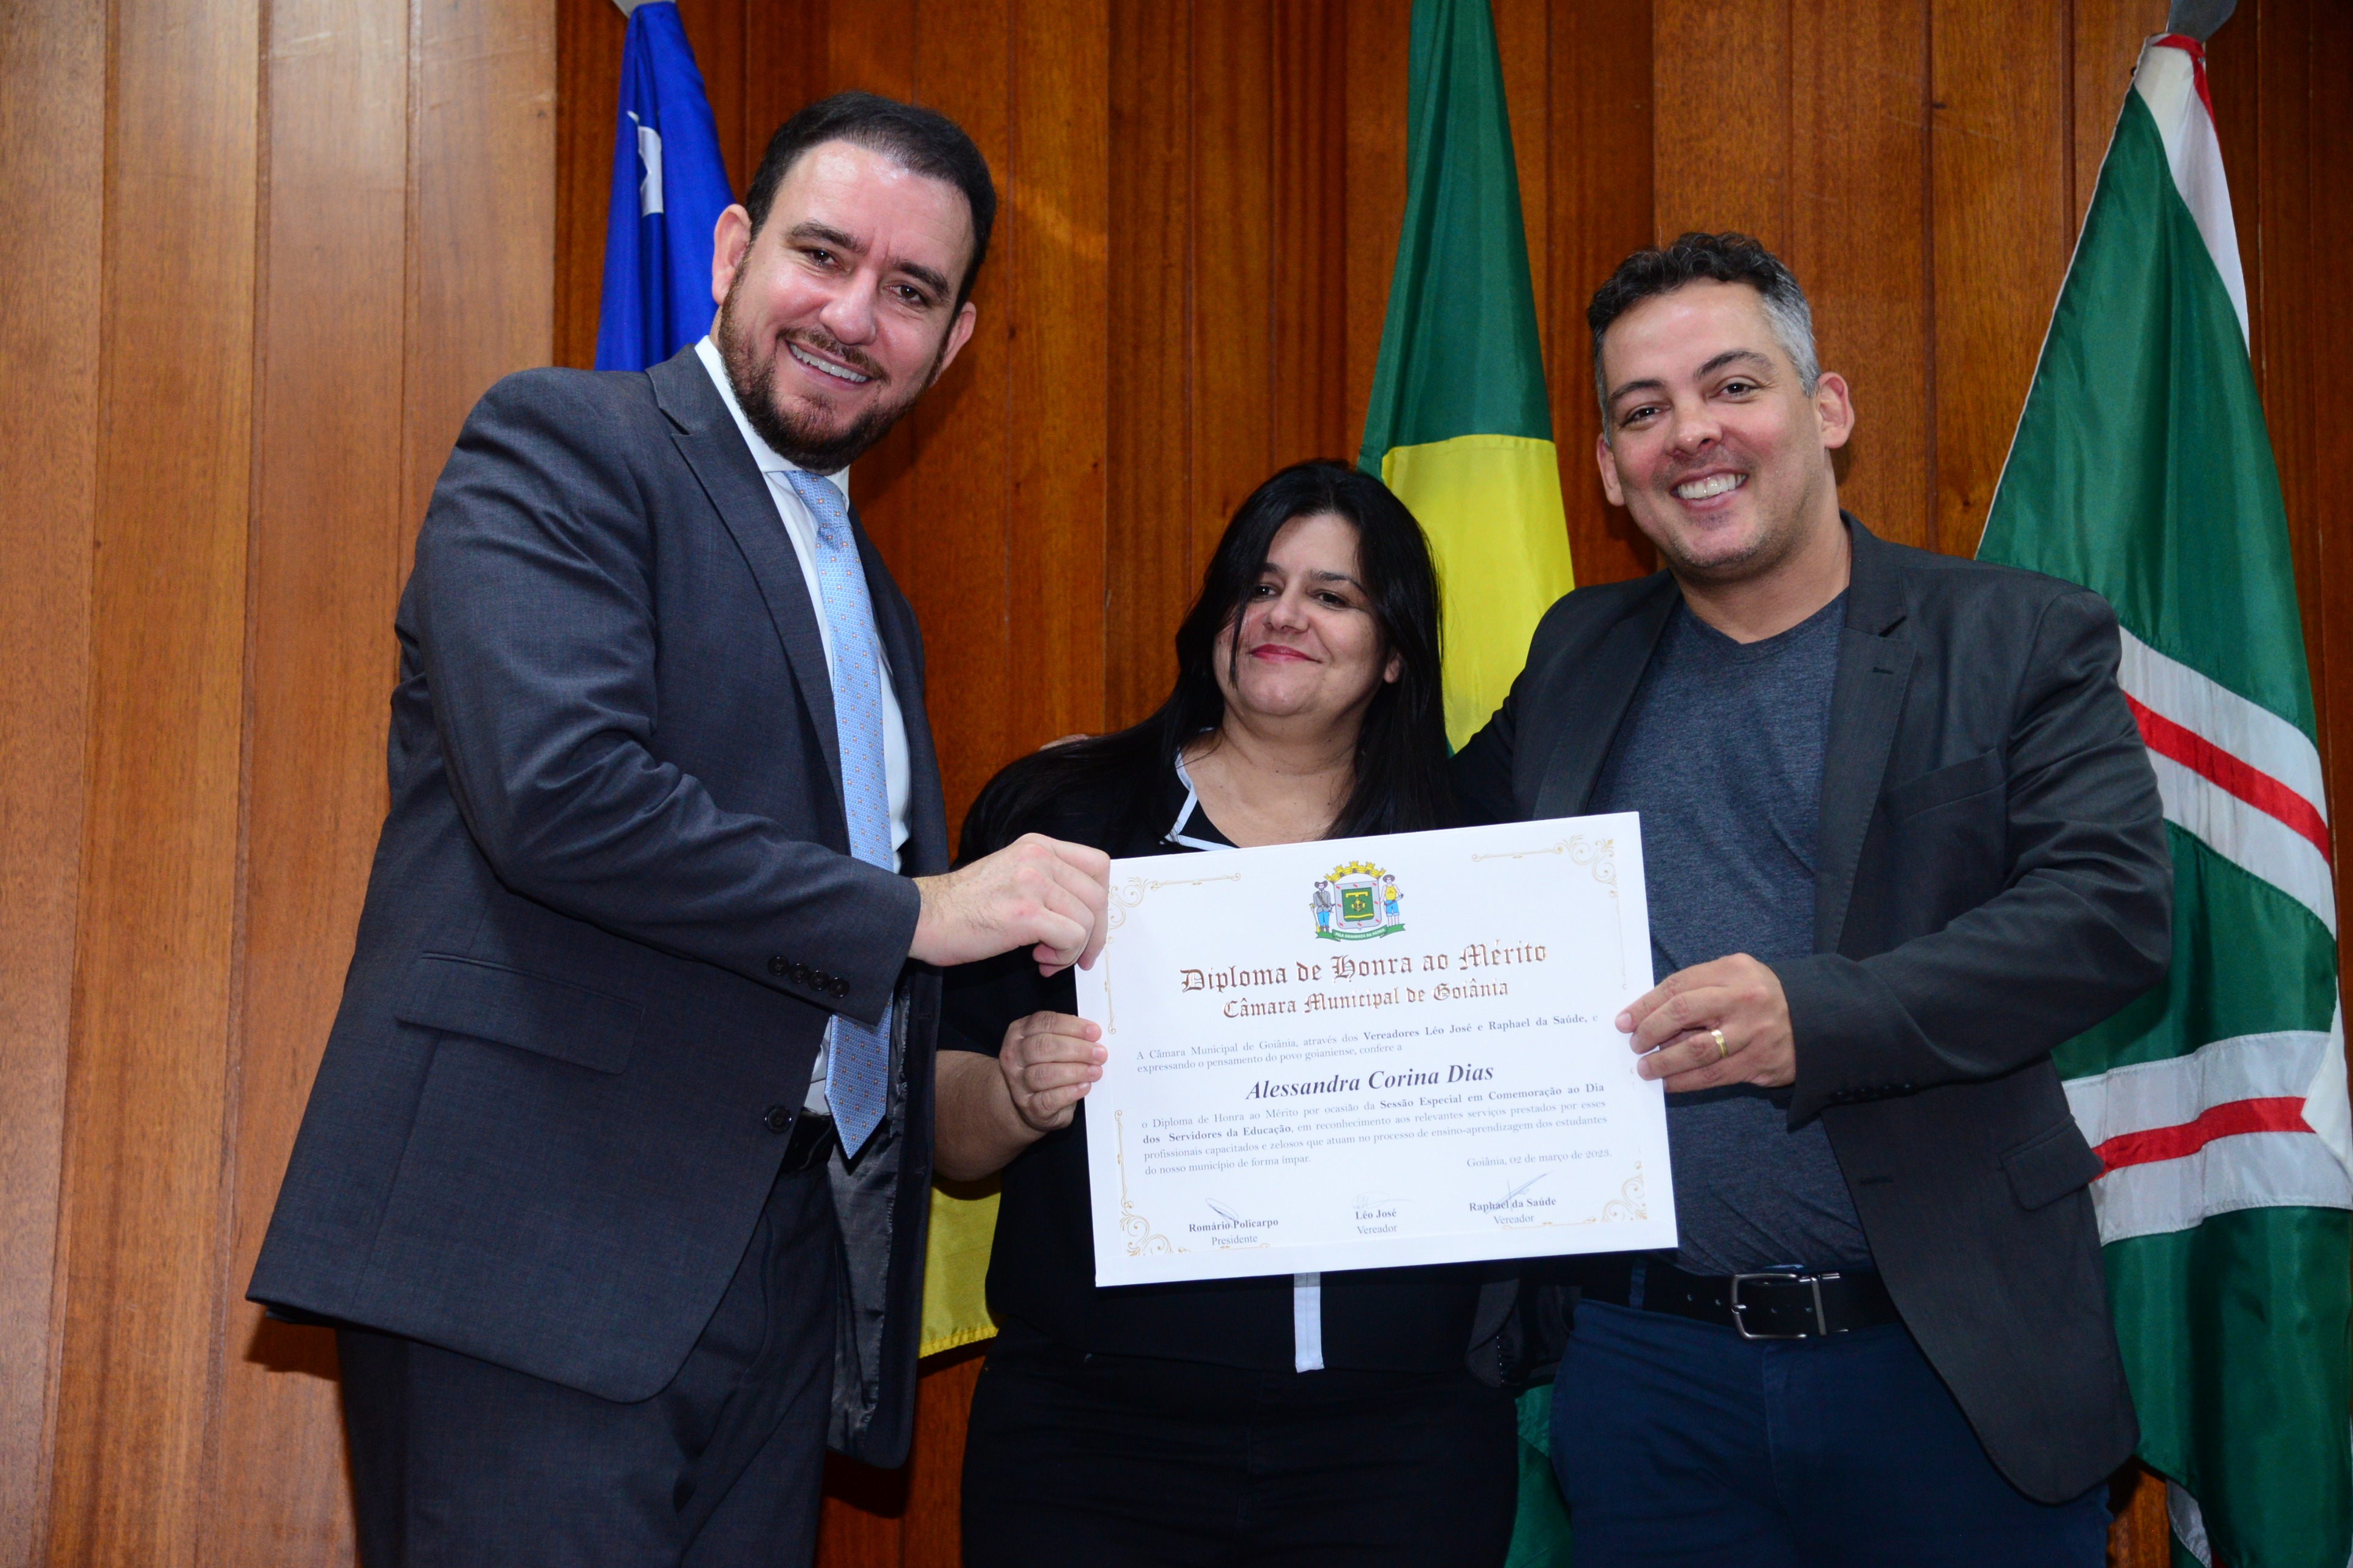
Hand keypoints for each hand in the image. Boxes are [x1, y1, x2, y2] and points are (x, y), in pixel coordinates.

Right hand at [909, 833, 1111, 973]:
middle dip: (1095, 933)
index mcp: (1038, 846)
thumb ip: (1047, 881)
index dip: (1100, 900)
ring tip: (1046, 957)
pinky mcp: (1026, 913)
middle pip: (1098, 895)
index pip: (1098, 865)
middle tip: (1076, 955)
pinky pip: (1071, 937)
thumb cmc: (963, 906)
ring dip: (1073, 949)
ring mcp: (1032, 882)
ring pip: (1087, 919)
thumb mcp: (1011, 875)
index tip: (1088, 925)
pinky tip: (1039, 960)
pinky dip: (1062, 956)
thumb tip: (1085, 911)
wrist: (922, 917)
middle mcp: (1039, 856)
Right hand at [998, 1011, 1104, 1133]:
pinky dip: (1069, 1092)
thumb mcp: (1052, 1045)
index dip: (1072, 1026)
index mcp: (1019, 1033)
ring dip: (1075, 1071)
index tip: (1095, 1032)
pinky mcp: (1028, 1107)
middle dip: (1076, 1049)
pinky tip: (1084, 1087)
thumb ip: (1068, 1037)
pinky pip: (1048, 1099)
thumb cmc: (1047, 1066)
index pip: (1044, 1022)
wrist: (1031, 1101)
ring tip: (1095, 1071)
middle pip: (1043, 1047)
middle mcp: (1014, 1056)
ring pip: (1045, 1074)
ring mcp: (1018, 1083)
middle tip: (1099, 1054)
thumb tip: (1095, 1036)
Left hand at [1620, 954, 1795, 1091]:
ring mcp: (1751, 1032)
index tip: (1625, 1020)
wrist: (1815, 1020)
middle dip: (1650, 1030)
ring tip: (1646, 1068)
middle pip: (1683, 1012)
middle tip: (1635, 1044)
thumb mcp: (1735, 976)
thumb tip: (1650, 1014)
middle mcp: (1742, 999)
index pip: (1677, 986)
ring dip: (1664, 1062)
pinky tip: (1669, 1083)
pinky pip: (1713, 1075)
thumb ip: (1697, 988)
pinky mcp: (1757, 1062)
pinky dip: (1685, 1081)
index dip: (1645, 1005)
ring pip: (1696, 1049)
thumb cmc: (1761, 996)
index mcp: (1732, 971)